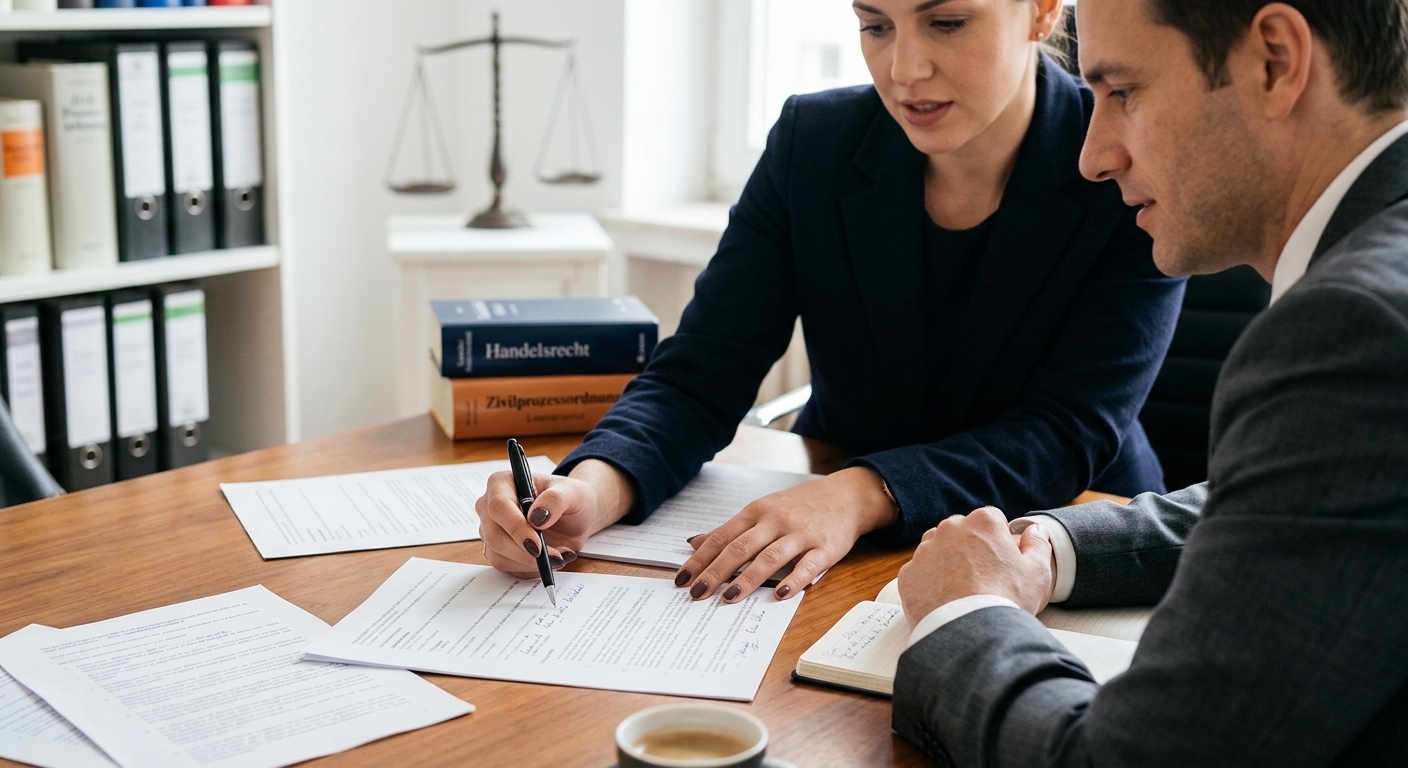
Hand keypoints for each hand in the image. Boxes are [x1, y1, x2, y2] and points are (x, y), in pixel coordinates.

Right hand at [476, 459, 634, 578]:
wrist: (575, 516)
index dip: (516, 528)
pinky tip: (551, 559)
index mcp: (502, 483)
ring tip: (560, 555)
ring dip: (531, 563)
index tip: (537, 546)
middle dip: (524, 552)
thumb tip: (536, 517)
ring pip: (499, 555)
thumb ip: (556, 500)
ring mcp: (491, 530)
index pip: (498, 506)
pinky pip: (507, 567)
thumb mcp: (573, 493)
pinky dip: (531, 569)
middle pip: (495, 535)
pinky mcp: (498, 550)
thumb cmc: (571, 498)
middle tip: (555, 558)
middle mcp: (490, 506)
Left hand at [676, 467, 898, 603]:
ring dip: (748, 579)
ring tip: (729, 598)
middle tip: (697, 594)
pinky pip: (808, 566)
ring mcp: (801, 533)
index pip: (722, 537)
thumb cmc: (799, 506)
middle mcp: (776, 520)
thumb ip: (731, 530)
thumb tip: (694, 543)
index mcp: (757, 511)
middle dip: (716, 572)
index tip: (681, 579)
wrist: (846, 496)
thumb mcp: (762, 510)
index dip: (700, 559)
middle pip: (741, 548)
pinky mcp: (826, 547)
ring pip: (770, 557)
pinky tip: (780, 595)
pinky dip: (794, 580)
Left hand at [897, 507, 1055, 624]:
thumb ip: (1037, 544)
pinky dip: (928, 584)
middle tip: (982, 579)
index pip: (991, 521)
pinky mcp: (908, 573)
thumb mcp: (1037, 572)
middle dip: (969, 549)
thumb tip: (1035, 530)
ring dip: (946, 563)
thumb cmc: (1006, 601)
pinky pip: (919, 573)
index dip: (997, 541)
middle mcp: (950, 529)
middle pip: (961, 532)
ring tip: (962, 591)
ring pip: (936, 550)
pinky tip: (944, 601)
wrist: (971, 633)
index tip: (1000, 561)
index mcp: (983, 522)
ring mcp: (925, 550)